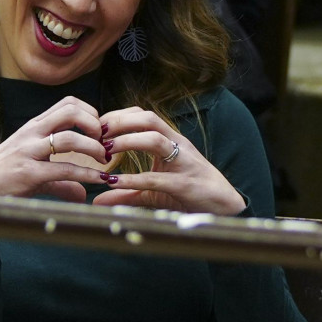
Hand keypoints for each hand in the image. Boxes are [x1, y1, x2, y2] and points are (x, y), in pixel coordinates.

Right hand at [0, 96, 108, 201]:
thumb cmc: (4, 176)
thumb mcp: (34, 169)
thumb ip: (61, 180)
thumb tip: (82, 195)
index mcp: (33, 127)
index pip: (67, 103)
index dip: (90, 112)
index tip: (99, 130)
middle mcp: (32, 134)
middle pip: (70, 112)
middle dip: (94, 124)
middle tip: (104, 141)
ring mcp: (29, 152)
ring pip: (70, 139)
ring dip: (94, 148)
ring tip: (104, 160)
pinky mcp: (29, 173)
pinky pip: (65, 170)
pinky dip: (88, 175)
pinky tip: (99, 180)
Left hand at [93, 107, 246, 214]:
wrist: (224, 206)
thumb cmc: (188, 192)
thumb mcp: (152, 191)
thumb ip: (126, 192)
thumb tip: (98, 200)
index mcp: (170, 140)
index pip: (143, 115)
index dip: (118, 116)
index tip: (97, 126)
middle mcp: (177, 145)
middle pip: (148, 119)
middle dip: (120, 122)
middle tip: (97, 134)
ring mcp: (183, 162)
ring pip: (155, 140)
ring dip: (127, 142)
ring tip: (105, 152)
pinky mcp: (184, 184)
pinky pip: (156, 178)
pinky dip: (133, 179)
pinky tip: (113, 182)